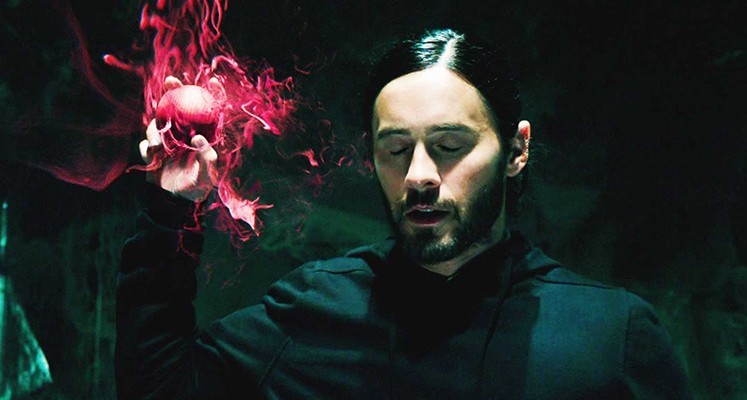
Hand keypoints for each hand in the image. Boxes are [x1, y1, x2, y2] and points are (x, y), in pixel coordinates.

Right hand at [139, 76, 218, 201]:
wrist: (174, 203)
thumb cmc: (196, 190)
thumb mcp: (207, 176)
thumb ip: (206, 157)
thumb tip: (198, 137)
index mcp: (201, 138)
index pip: (209, 112)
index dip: (213, 94)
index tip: (212, 81)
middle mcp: (184, 135)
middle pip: (178, 108)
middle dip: (173, 90)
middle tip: (171, 81)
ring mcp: (167, 142)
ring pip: (158, 123)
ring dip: (156, 127)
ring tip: (158, 140)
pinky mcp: (152, 151)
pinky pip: (146, 143)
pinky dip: (148, 147)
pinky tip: (151, 153)